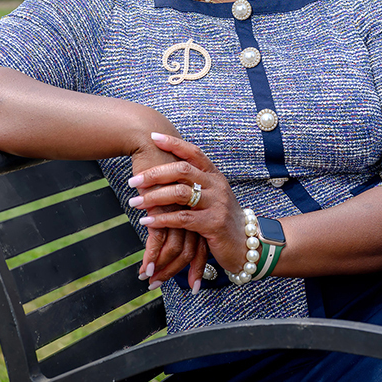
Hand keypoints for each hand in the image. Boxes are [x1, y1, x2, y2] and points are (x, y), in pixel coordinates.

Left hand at [129, 132, 249, 288]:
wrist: (248, 245)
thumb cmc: (223, 220)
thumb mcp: (212, 198)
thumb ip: (195, 185)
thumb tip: (167, 173)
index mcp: (215, 176)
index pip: (194, 152)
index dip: (174, 143)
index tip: (153, 136)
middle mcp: (217, 185)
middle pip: (182, 170)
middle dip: (155, 174)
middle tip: (133, 180)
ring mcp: (217, 204)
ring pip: (180, 194)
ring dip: (153, 197)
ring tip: (135, 203)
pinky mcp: (213, 224)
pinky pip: (182, 218)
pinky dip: (162, 218)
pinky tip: (147, 220)